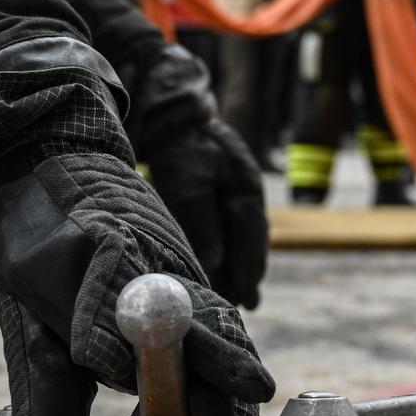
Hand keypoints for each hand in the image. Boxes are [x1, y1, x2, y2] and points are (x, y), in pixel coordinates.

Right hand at [0, 150, 273, 415]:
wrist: (37, 178)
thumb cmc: (46, 269)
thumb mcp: (41, 352)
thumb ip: (53, 412)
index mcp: (152, 347)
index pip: (198, 401)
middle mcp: (166, 313)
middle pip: (210, 370)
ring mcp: (149, 276)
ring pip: (193, 321)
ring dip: (217, 358)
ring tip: (248, 388)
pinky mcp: (117, 242)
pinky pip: (127, 279)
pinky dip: (125, 312)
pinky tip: (115, 352)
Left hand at [122, 44, 268, 308]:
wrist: (164, 108)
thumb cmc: (176, 142)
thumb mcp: (186, 177)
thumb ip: (200, 218)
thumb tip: (214, 263)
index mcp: (244, 182)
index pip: (251, 233)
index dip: (248, 268)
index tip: (246, 299)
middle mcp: (243, 189)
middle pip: (249, 239)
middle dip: (245, 274)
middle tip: (241, 307)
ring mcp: (230, 190)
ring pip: (236, 237)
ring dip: (233, 267)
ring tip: (230, 298)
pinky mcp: (212, 193)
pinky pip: (222, 230)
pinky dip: (220, 252)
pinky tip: (214, 270)